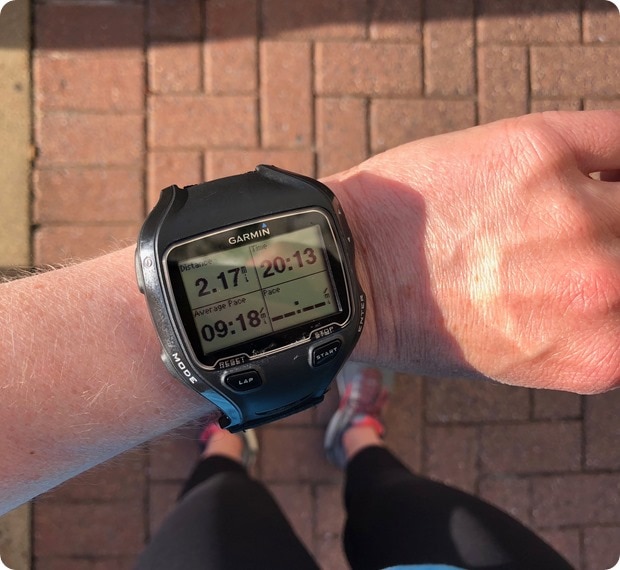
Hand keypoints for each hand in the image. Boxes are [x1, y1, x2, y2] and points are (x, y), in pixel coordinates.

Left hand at [330, 110, 619, 393]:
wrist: (349, 267)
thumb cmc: (416, 319)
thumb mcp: (514, 359)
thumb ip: (584, 335)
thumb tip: (615, 301)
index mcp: (597, 353)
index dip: (619, 286)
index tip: (602, 270)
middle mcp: (601, 286)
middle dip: (609, 248)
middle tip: (570, 244)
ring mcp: (573, 213)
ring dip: (606, 200)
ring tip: (556, 208)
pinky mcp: (538, 152)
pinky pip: (617, 137)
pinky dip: (608, 152)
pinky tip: (569, 169)